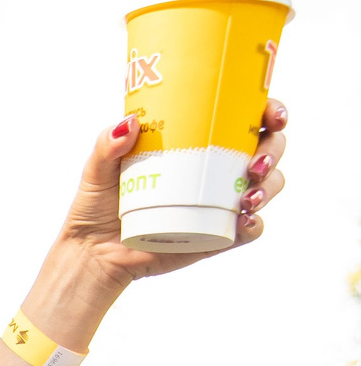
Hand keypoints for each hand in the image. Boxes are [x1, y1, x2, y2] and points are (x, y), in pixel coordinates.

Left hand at [61, 99, 287, 288]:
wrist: (92, 253)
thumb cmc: (98, 205)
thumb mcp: (98, 170)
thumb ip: (107, 145)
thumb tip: (128, 125)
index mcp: (199, 143)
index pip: (246, 118)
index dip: (270, 112)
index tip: (271, 116)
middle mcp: (217, 169)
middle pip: (268, 149)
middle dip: (274, 151)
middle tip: (256, 164)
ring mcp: (220, 202)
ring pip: (268, 186)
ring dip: (270, 187)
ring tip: (248, 197)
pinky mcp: (217, 235)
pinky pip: (249, 229)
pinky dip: (254, 224)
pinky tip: (245, 221)